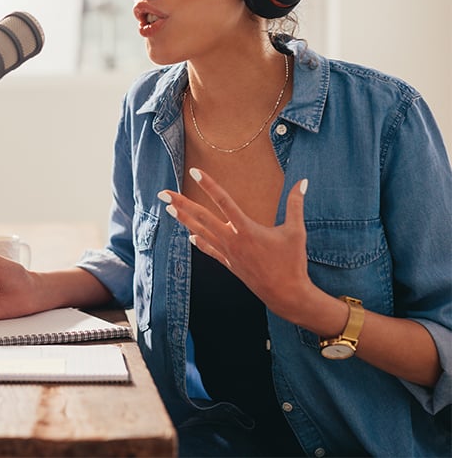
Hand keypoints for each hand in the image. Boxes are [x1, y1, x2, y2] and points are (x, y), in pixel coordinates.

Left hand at [160, 167, 316, 322]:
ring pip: (201, 232)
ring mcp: (228, 253)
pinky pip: (210, 250)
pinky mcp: (229, 264)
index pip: (224, 201)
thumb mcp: (296, 231)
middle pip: (201, 217)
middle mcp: (232, 240)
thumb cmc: (292, 263)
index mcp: (246, 229)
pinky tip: (190, 236)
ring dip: (184, 220)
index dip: (209, 185)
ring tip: (169, 209)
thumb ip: (296, 204)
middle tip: (162, 193)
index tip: (194, 172)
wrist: (286, 295)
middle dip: (181, 203)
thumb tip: (303, 182)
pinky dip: (199, 242)